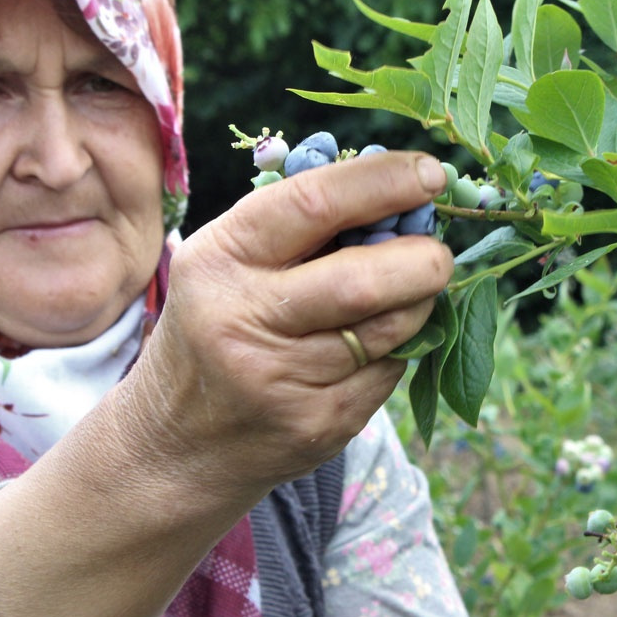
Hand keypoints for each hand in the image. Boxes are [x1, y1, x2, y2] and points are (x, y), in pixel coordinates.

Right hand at [128, 150, 453, 493]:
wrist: (177, 442)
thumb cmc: (217, 325)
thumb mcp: (227, 261)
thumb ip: (300, 220)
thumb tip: (400, 185)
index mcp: (221, 258)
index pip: (314, 203)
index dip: (383, 182)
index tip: (429, 174)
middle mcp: (244, 319)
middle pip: (363, 280)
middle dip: (423, 258)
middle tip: (439, 251)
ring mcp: (282, 379)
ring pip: (390, 329)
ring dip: (419, 302)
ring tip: (411, 290)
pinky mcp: (317, 425)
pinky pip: (389, 373)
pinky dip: (399, 348)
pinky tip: (374, 343)